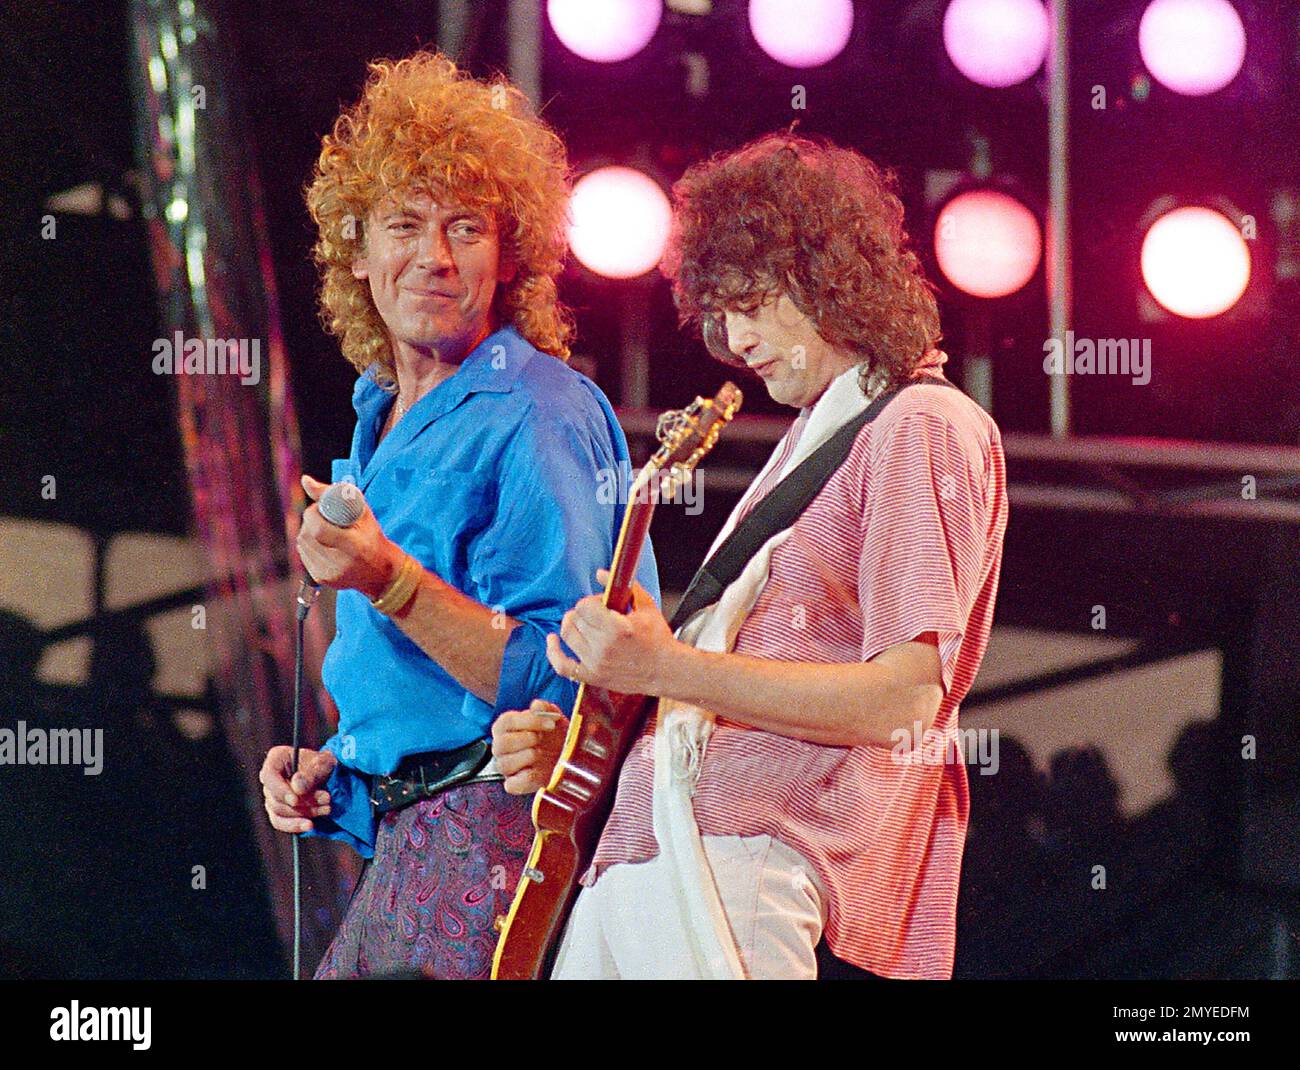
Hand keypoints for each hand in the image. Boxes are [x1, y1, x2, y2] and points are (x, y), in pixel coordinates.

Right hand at [259, 745, 336, 832]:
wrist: (328, 775)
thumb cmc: (323, 764)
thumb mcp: (323, 763)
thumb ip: (311, 774)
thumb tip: (297, 788)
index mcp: (276, 758)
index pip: (269, 775)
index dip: (280, 790)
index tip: (295, 800)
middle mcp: (270, 778)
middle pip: (277, 797)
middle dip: (303, 802)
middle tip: (326, 799)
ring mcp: (272, 796)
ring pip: (280, 812)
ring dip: (305, 813)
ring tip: (327, 809)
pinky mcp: (277, 811)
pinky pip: (280, 823)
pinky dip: (295, 826)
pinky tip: (310, 825)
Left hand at [296, 474, 404, 599]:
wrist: (382, 573)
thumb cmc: (372, 537)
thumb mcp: (362, 513)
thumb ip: (333, 494)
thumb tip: (305, 480)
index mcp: (355, 546)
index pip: (319, 530)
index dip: (313, 515)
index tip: (318, 508)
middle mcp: (341, 563)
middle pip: (307, 536)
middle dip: (309, 521)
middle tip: (321, 516)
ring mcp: (330, 573)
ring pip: (302, 544)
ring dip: (307, 531)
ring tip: (322, 528)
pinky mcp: (322, 579)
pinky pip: (303, 554)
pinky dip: (308, 544)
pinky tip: (321, 542)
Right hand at [491, 700, 568, 794]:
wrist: (567, 754)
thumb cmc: (555, 734)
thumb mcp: (553, 717)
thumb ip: (545, 708)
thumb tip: (536, 705)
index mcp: (506, 727)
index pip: (506, 722)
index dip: (529, 721)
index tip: (551, 723)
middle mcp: (501, 747)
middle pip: (501, 743)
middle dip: (526, 739)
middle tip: (542, 738)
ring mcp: (507, 767)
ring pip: (504, 764)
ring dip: (526, 756)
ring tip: (540, 752)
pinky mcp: (515, 783)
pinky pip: (511, 785)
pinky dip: (525, 779)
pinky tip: (537, 769)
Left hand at [545, 569, 681, 695]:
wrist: (666, 671)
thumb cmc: (658, 638)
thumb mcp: (647, 607)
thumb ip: (625, 587)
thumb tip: (600, 573)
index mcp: (617, 628)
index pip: (585, 606)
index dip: (591, 601)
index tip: (602, 605)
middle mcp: (604, 647)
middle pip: (575, 619)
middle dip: (583, 612)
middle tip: (596, 615)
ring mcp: (596, 664)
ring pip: (567, 636)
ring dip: (571, 625)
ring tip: (581, 623)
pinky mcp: (593, 677)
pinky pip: (562, 666)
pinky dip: (553, 652)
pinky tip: (552, 640)